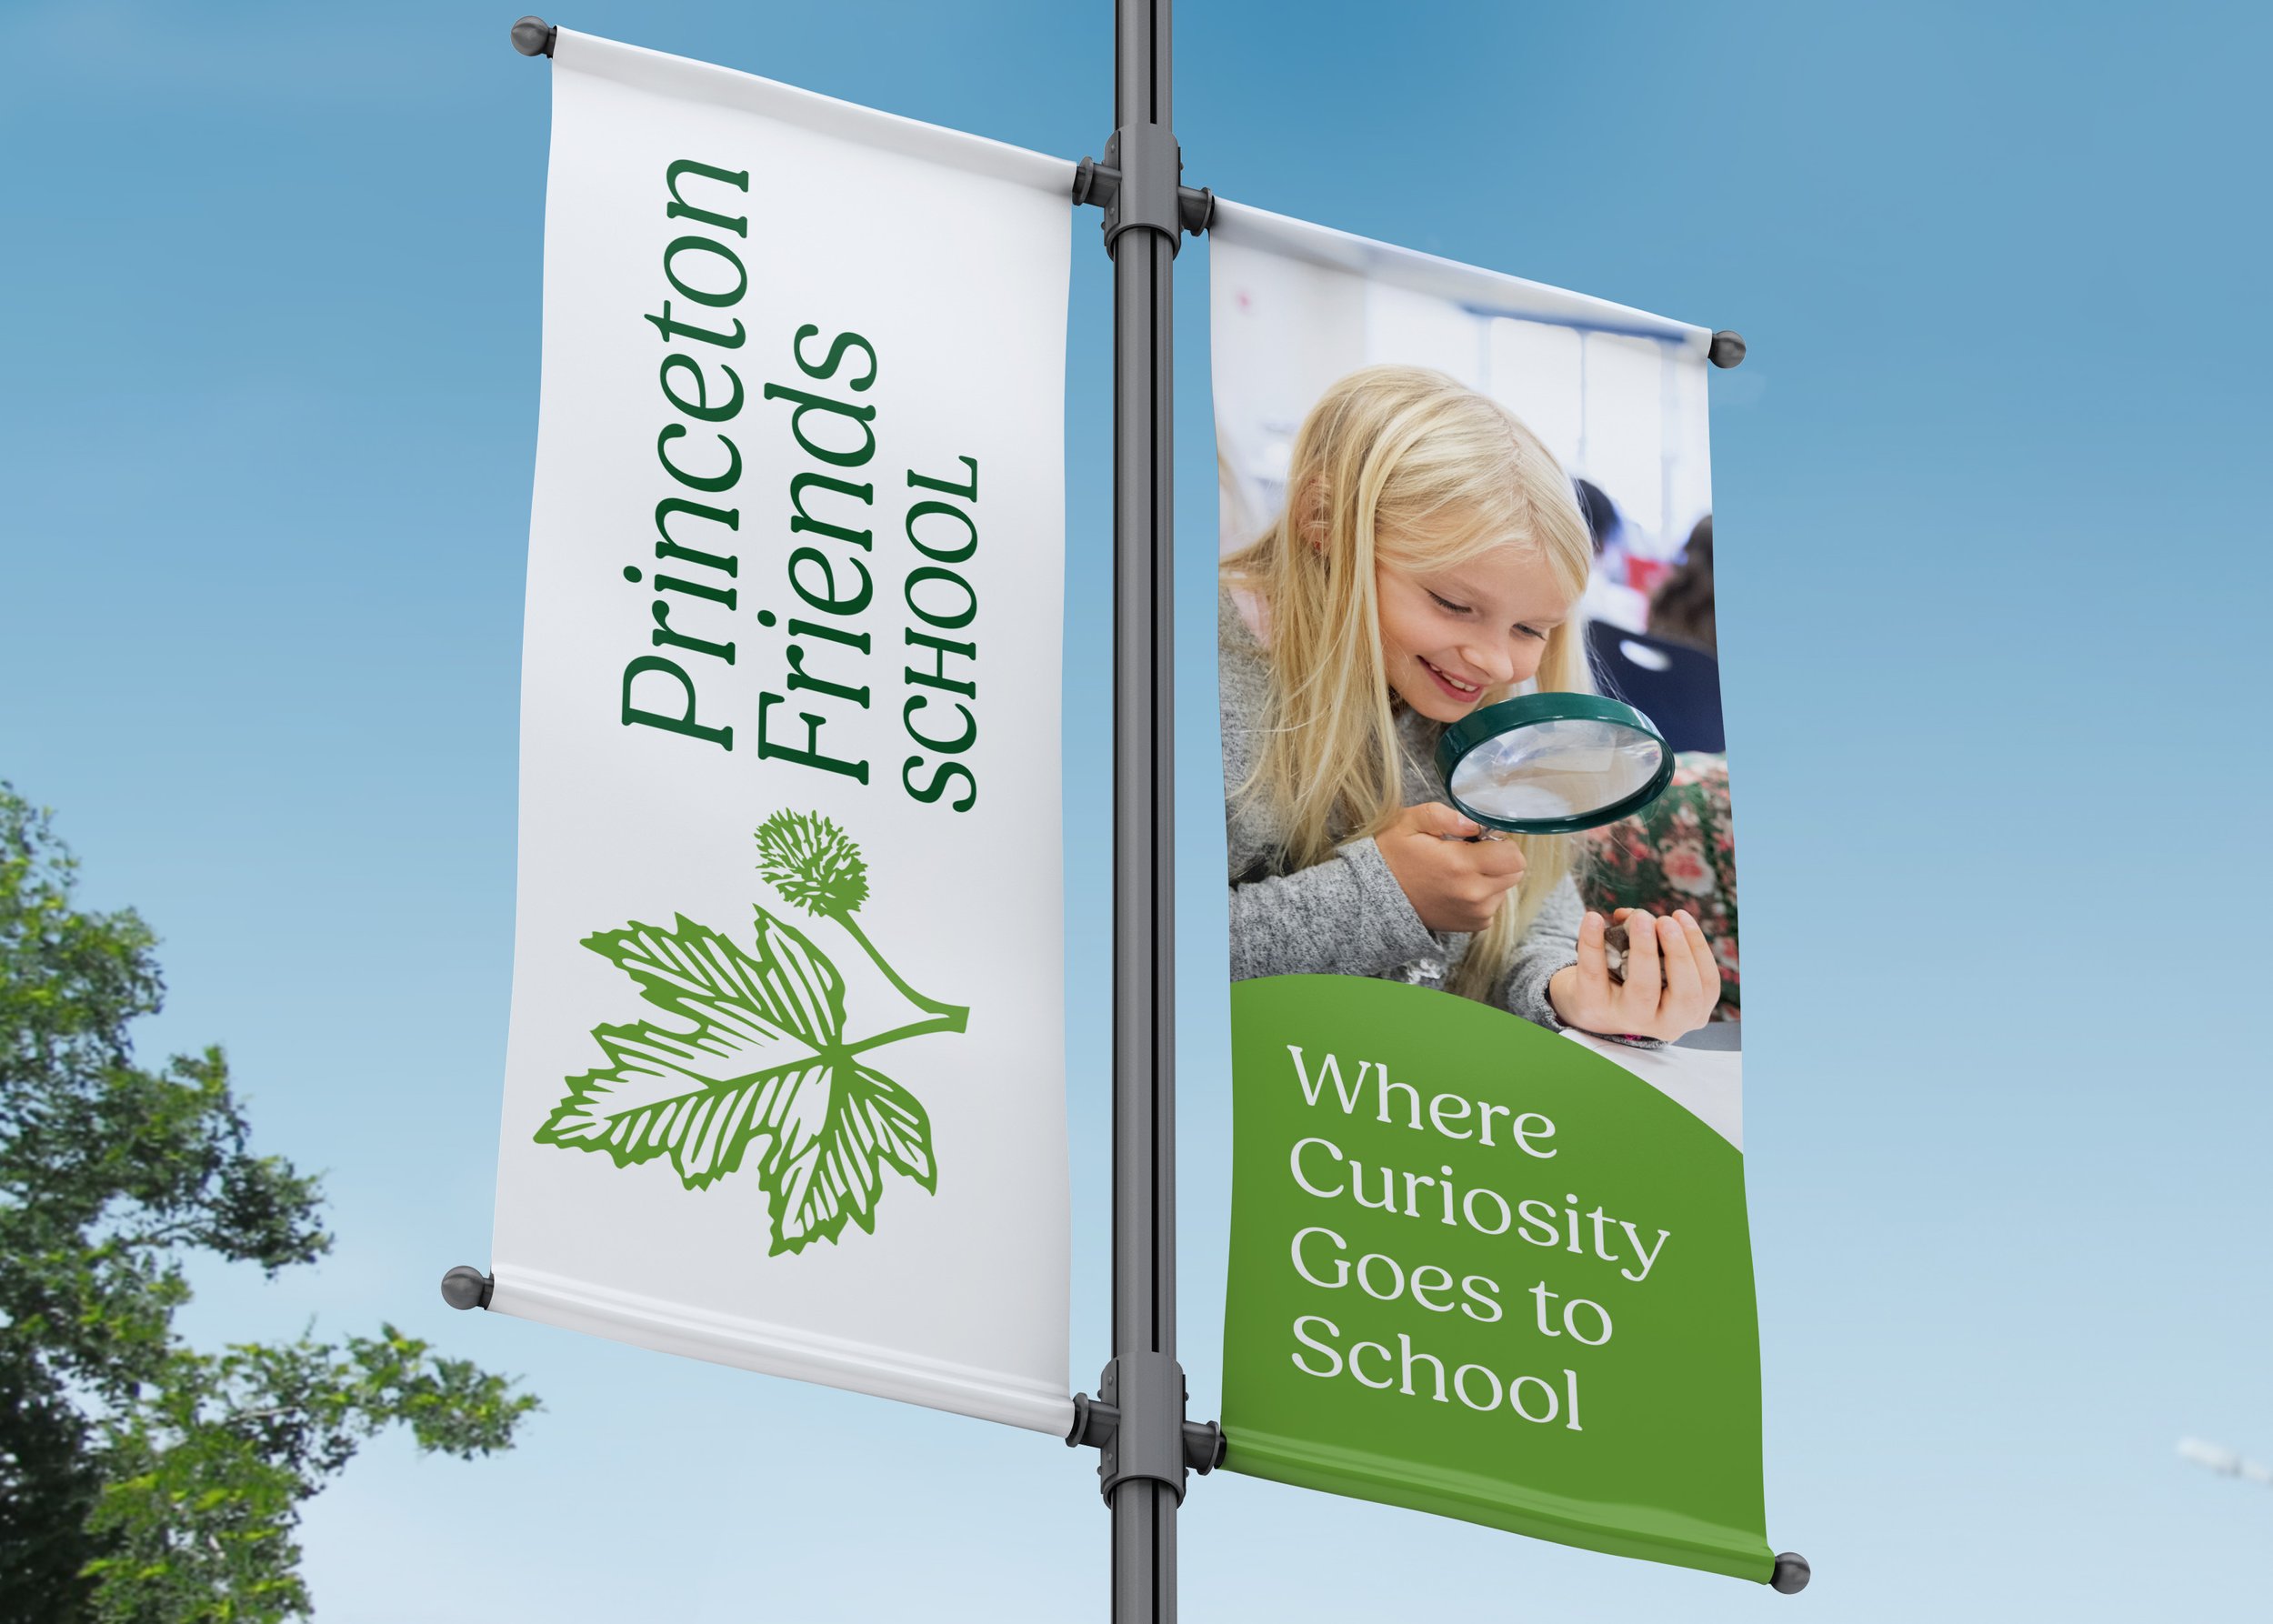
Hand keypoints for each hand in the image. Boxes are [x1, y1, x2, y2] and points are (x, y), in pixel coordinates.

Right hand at [1374, 803, 1527, 933]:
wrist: (1374, 898)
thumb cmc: (1392, 856)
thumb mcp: (1408, 823)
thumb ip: (1444, 816)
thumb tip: (1474, 823)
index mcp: (1460, 865)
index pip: (1513, 856)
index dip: (1500, 840)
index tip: (1480, 838)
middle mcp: (1473, 893)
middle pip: (1515, 871)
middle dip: (1499, 857)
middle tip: (1471, 852)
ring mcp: (1475, 913)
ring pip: (1506, 887)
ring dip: (1492, 876)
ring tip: (1460, 871)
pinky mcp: (1473, 924)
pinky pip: (1494, 903)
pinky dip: (1484, 894)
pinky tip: (1458, 887)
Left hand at [1548, 908, 1720, 1040]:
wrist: (1590, 1005)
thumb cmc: (1633, 979)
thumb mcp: (1653, 964)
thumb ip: (1654, 937)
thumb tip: (1635, 914)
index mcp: (1687, 1012)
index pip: (1707, 986)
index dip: (1698, 948)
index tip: (1680, 915)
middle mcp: (1663, 1023)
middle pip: (1685, 994)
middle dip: (1679, 953)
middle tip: (1664, 921)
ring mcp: (1628, 1019)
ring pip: (1644, 989)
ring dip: (1645, 949)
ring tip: (1640, 918)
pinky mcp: (1594, 1008)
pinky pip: (1594, 975)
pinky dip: (1592, 943)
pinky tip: (1593, 918)